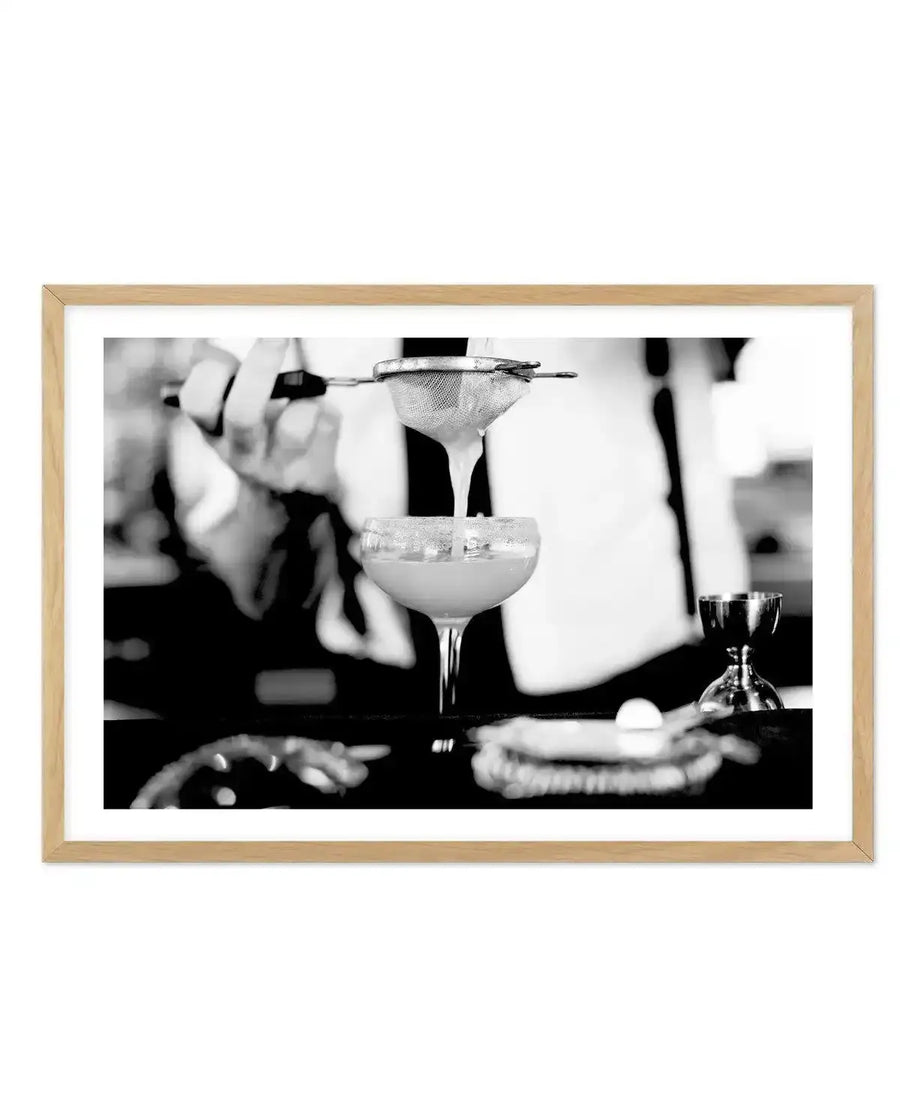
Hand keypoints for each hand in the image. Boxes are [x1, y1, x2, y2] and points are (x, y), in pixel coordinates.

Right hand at [177, 338, 339, 494]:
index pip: (197, 400)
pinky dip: (325, 411)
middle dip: (261, 368)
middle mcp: (240, 453)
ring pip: (293, 427)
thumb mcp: (232, 406)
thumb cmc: (260, 435)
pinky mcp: (312, 475)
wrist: (290, 496)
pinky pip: (324, 426)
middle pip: (243, 412)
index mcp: (214, 431)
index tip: (234, 347)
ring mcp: (278, 468)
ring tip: (305, 398)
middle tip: (278, 336)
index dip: (212, 370)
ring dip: (304, 400)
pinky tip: (320, 419)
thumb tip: (206, 345)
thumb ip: (222, 373)